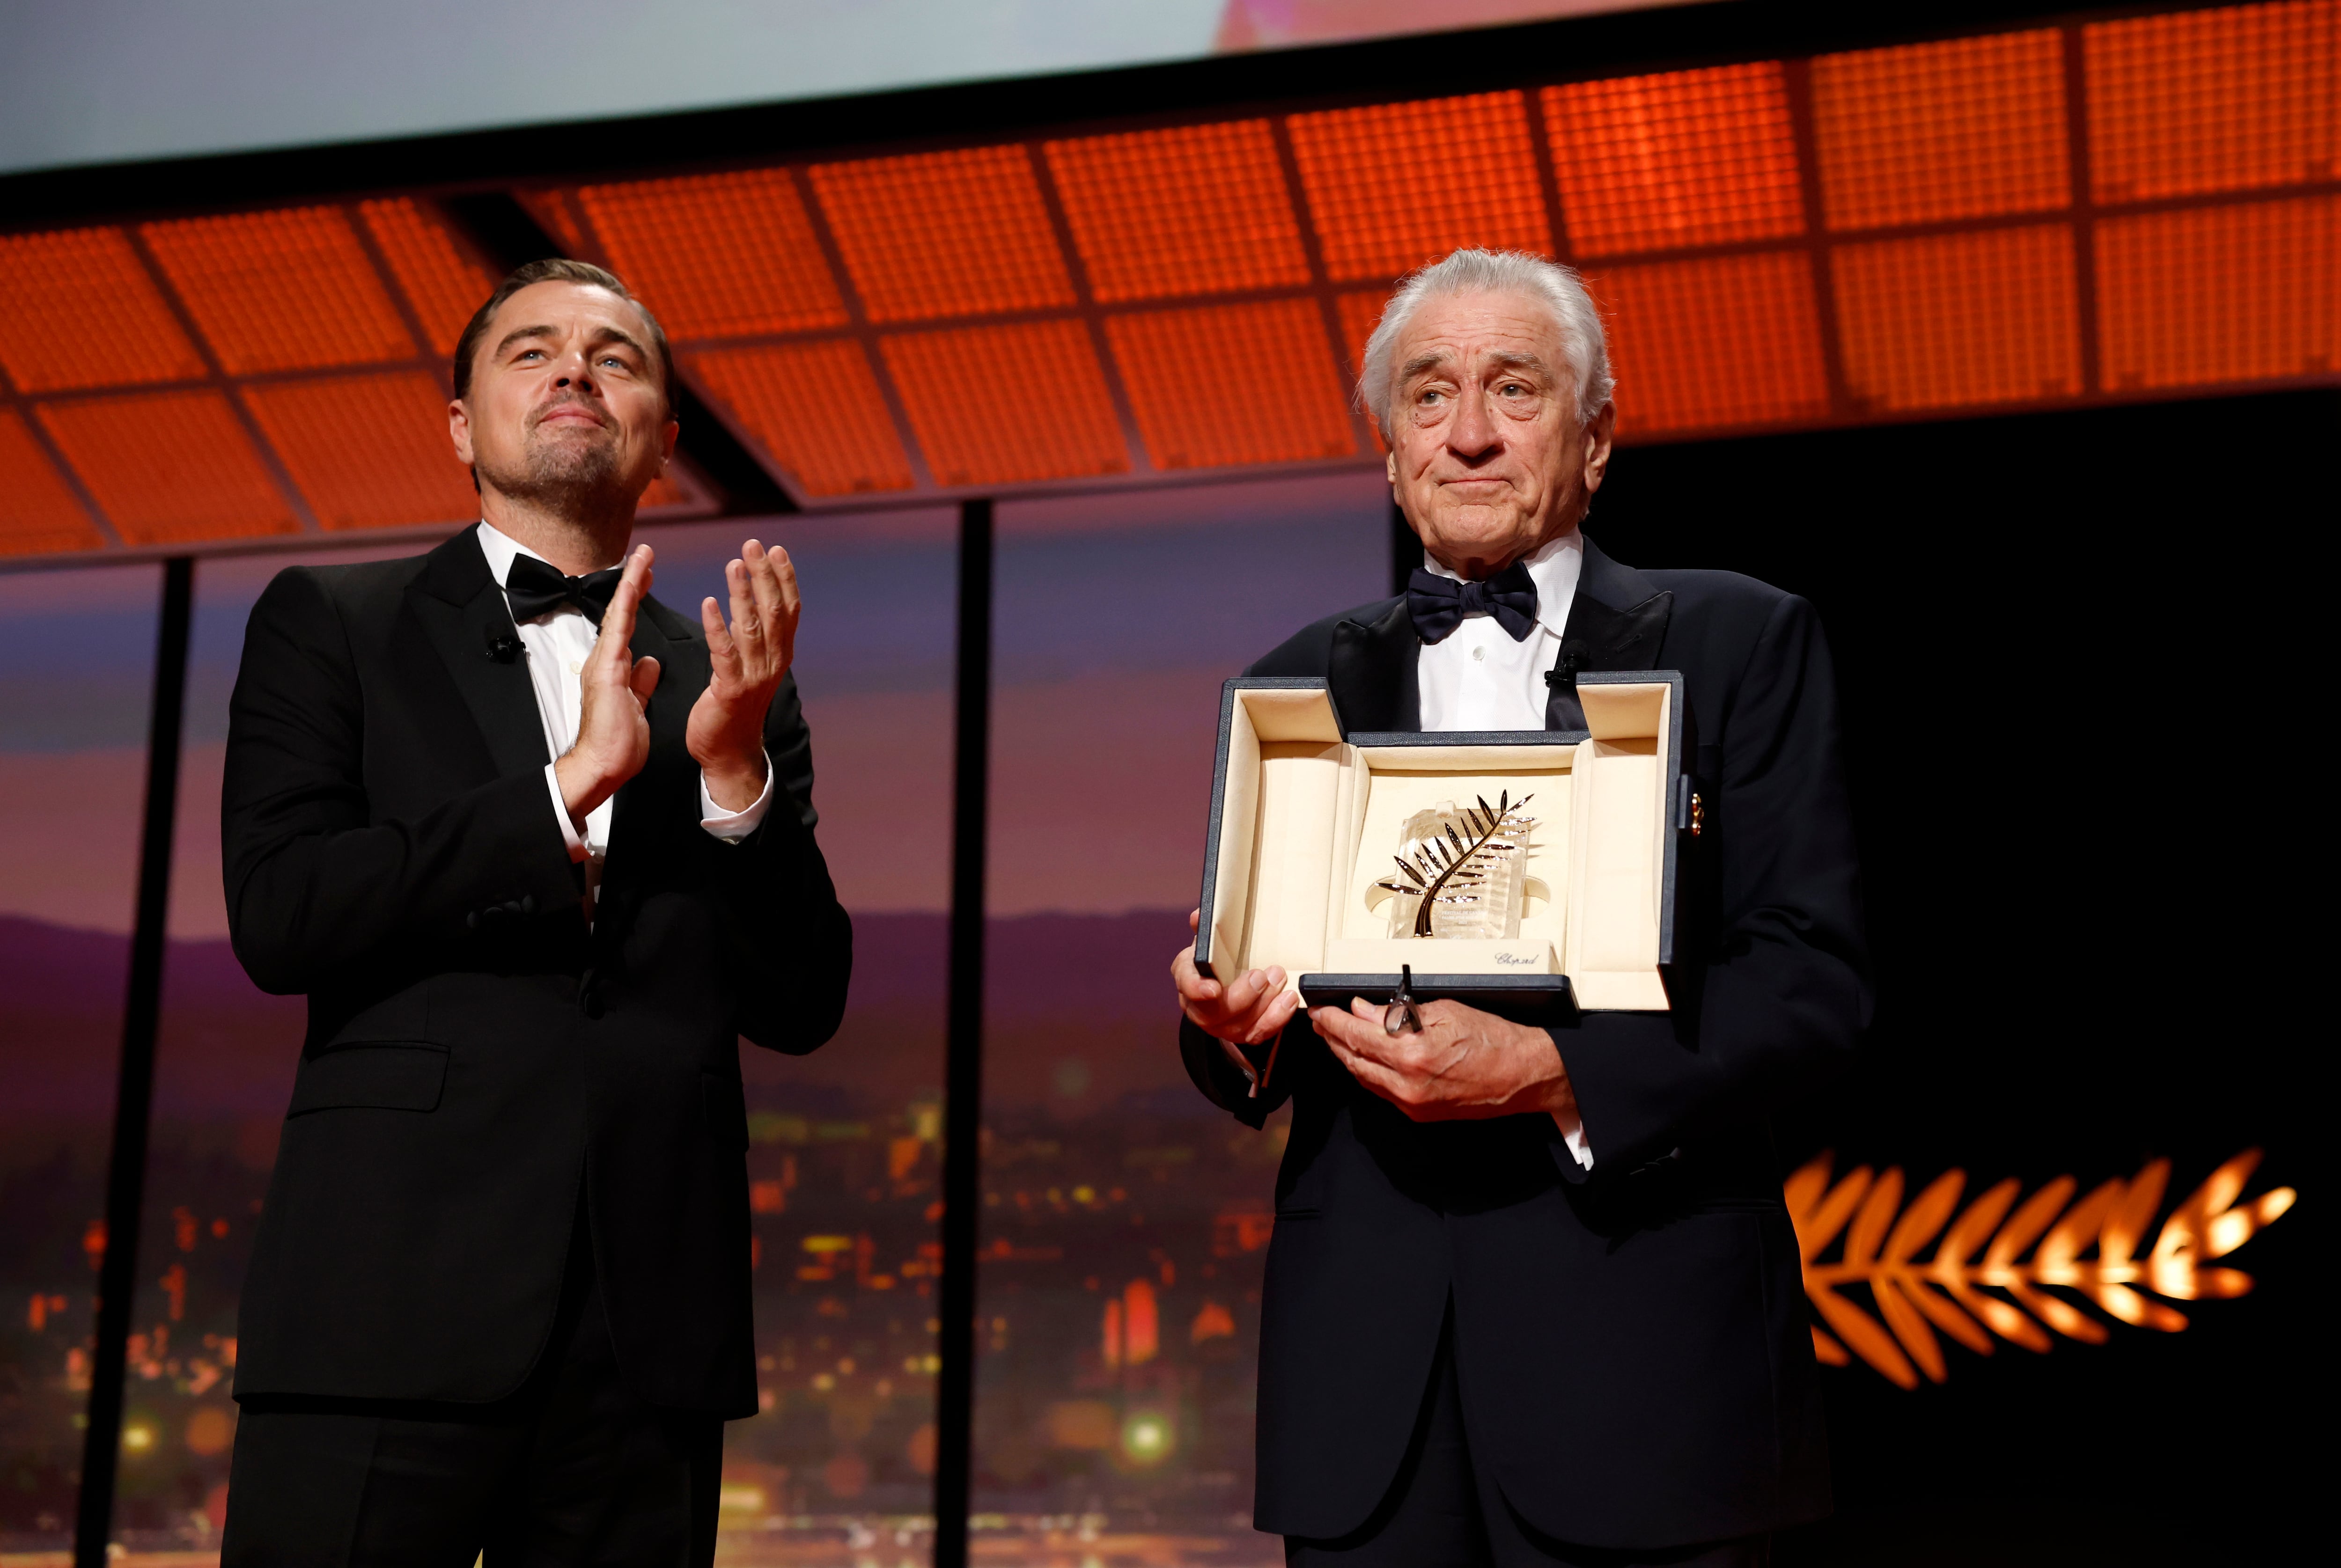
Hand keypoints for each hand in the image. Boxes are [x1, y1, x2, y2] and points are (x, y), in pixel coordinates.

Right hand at [554, 545, 659, 828]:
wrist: (603, 765)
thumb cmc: (618, 742)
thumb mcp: (636, 705)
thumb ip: (640, 681)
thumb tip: (650, 662)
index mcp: (615, 667)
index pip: (628, 625)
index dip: (637, 599)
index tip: (648, 576)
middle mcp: (606, 660)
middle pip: (621, 612)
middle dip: (633, 581)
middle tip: (646, 554)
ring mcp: (604, 663)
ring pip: (618, 614)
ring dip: (630, 584)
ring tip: (643, 557)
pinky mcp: (607, 671)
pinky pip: (619, 630)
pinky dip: (626, 606)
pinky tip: (633, 586)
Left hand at [689, 538, 798, 810]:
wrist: (729, 752)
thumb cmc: (734, 707)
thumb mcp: (754, 668)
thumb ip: (757, 639)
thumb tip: (755, 604)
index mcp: (780, 655)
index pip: (789, 609)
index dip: (784, 578)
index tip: (776, 549)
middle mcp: (774, 663)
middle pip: (774, 611)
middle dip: (765, 575)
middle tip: (753, 544)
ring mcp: (755, 677)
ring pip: (753, 627)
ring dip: (744, 593)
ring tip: (735, 564)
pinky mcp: (731, 690)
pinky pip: (725, 653)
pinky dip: (718, 626)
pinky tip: (710, 603)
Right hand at [1172, 908, 1299, 1056]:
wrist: (1228, 980)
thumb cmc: (1219, 959)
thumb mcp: (1211, 941)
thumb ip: (1207, 930)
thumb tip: (1199, 915)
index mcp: (1188, 978)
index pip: (1187, 985)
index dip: (1197, 989)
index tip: (1213, 989)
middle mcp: (1199, 1008)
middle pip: (1213, 1014)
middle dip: (1241, 997)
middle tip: (1262, 976)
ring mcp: (1221, 1026)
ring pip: (1239, 1026)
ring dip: (1264, 1005)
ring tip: (1280, 981)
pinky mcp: (1243, 1034)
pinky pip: (1258, 1034)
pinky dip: (1276, 1018)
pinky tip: (1288, 999)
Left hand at [1311, 996, 1575, 1122]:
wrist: (1524, 1076)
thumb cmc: (1493, 1039)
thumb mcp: (1444, 1012)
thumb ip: (1397, 1013)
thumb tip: (1363, 1010)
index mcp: (1412, 1056)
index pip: (1356, 1036)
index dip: (1333, 1021)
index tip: (1320, 1010)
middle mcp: (1407, 1086)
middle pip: (1353, 1060)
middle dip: (1333, 1039)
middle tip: (1322, 1021)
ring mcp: (1412, 1104)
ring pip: (1364, 1078)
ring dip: (1347, 1056)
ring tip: (1336, 1036)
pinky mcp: (1420, 1114)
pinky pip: (1382, 1091)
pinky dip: (1368, 1072)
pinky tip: (1364, 1057)